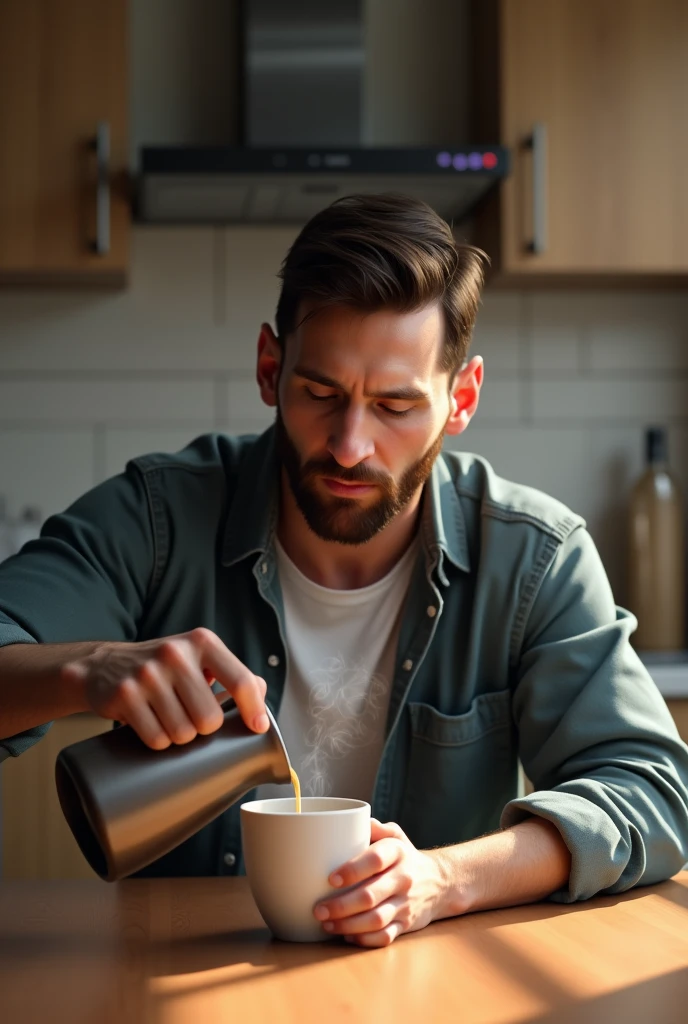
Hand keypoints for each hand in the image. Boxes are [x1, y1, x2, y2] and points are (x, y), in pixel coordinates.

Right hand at [61, 627, 267, 749]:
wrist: (106, 665)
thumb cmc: (165, 668)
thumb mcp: (199, 659)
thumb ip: (232, 673)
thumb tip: (260, 692)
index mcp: (202, 642)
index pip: (240, 680)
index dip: (253, 709)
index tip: (258, 728)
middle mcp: (176, 653)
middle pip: (210, 719)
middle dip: (203, 727)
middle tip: (189, 714)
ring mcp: (148, 674)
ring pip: (183, 733)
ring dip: (179, 735)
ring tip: (167, 717)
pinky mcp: (125, 695)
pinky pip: (156, 739)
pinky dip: (157, 740)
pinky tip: (150, 722)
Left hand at [313, 819, 446, 946]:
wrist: (440, 882)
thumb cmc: (405, 856)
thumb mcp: (396, 835)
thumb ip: (375, 827)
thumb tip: (352, 819)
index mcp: (397, 852)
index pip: (375, 860)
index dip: (352, 870)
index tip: (330, 879)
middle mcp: (403, 878)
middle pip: (371, 895)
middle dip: (341, 905)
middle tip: (318, 909)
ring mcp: (405, 904)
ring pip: (376, 920)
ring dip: (348, 925)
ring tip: (326, 924)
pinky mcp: (406, 924)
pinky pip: (385, 937)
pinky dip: (365, 940)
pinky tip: (347, 936)